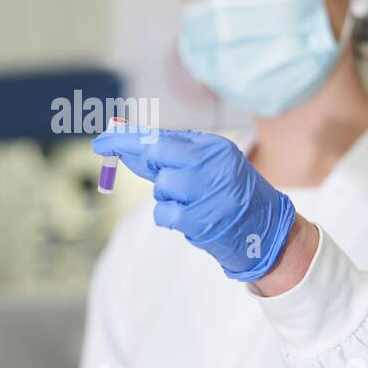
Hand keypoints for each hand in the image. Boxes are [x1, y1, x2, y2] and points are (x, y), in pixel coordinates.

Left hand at [91, 128, 296, 281]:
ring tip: (191, 201)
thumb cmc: (230, 193)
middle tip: (147, 168)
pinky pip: (165, 213)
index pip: (160, 137)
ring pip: (161, 186)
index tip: (101, 140)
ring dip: (167, 196)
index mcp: (212, 147)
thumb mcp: (211, 164)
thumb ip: (173, 156)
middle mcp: (211, 164)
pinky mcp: (202, 219)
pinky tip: (192, 217)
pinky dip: (171, 216)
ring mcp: (207, 192)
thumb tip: (129, 147)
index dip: (127, 139)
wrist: (266, 230)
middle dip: (142, 160)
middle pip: (156, 155)